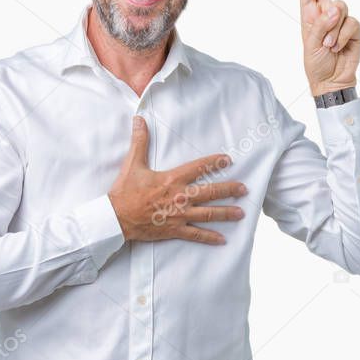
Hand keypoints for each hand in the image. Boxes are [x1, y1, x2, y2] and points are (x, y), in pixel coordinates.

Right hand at [107, 116, 247, 245]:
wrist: (116, 218)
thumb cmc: (124, 192)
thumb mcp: (132, 164)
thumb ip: (139, 141)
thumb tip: (139, 119)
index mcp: (172, 179)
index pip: (199, 167)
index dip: (215, 162)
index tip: (228, 160)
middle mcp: (180, 196)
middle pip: (211, 192)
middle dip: (229, 190)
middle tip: (243, 189)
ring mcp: (179, 215)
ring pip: (208, 214)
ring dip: (226, 213)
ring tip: (241, 213)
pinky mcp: (175, 230)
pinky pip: (196, 234)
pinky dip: (210, 237)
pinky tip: (222, 240)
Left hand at [299, 0, 359, 94]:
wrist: (332, 80)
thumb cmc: (317, 63)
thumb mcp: (311, 45)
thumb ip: (321, 24)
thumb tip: (335, 7)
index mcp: (310, 14)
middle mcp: (325, 12)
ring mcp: (340, 19)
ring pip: (340, 7)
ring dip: (332, 28)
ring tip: (327, 45)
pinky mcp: (354, 28)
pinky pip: (351, 23)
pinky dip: (342, 36)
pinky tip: (337, 47)